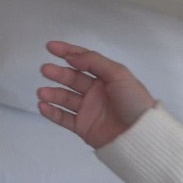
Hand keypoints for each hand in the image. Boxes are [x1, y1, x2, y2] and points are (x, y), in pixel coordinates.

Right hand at [37, 41, 156, 148]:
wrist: (140, 135)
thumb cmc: (133, 101)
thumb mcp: (119, 74)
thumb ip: (94, 62)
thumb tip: (72, 56)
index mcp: (106, 77)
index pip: (84, 61)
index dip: (67, 52)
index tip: (50, 47)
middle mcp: (96, 92)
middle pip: (72, 79)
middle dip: (58, 73)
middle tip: (45, 70)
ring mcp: (88, 110)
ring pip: (65, 98)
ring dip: (52, 93)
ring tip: (42, 92)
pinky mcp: (83, 127)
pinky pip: (63, 118)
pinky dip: (52, 112)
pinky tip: (42, 106)